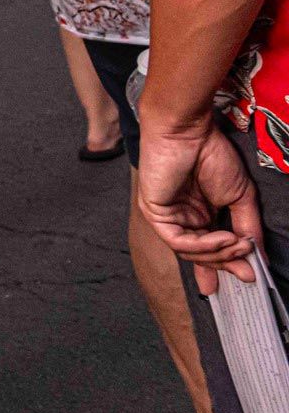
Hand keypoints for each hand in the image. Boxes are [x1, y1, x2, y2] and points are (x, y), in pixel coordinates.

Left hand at [137, 119, 262, 292]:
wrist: (188, 132)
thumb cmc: (212, 156)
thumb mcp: (240, 197)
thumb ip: (247, 227)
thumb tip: (258, 257)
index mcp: (200, 216)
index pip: (210, 250)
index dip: (226, 267)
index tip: (248, 280)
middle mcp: (183, 220)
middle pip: (201, 256)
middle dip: (226, 264)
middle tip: (248, 270)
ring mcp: (167, 218)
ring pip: (191, 252)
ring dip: (219, 253)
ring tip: (240, 246)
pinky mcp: (155, 214)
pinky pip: (178, 241)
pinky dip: (203, 244)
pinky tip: (223, 238)